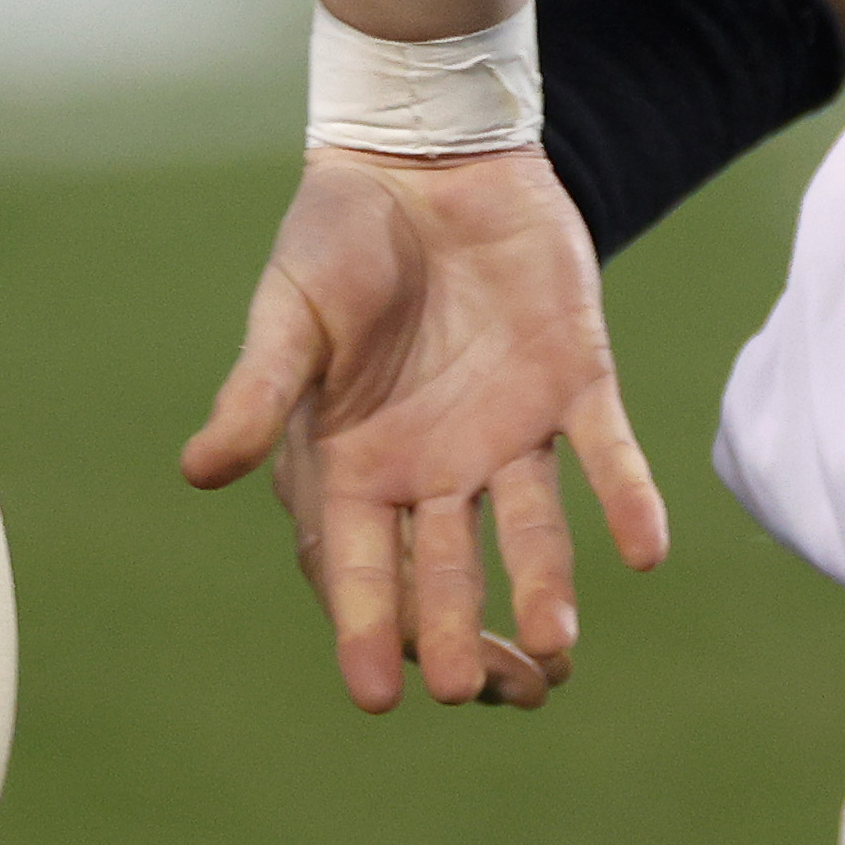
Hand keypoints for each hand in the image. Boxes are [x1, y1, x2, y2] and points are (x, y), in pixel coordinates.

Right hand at [181, 144, 670, 714]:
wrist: (423, 152)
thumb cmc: (337, 237)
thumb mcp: (290, 313)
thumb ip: (261, 392)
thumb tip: (198, 469)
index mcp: (356, 462)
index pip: (360, 564)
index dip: (366, 626)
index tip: (377, 692)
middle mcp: (434, 465)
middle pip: (447, 569)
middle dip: (456, 632)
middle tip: (465, 689)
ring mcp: (507, 427)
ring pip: (531, 528)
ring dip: (545, 584)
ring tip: (555, 646)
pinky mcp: (573, 381)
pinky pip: (606, 452)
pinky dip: (627, 499)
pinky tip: (646, 551)